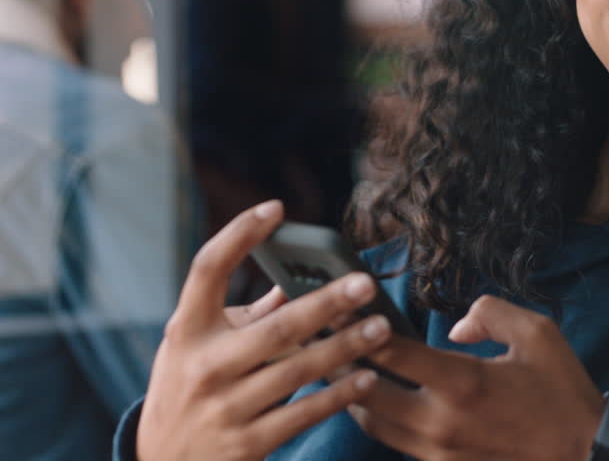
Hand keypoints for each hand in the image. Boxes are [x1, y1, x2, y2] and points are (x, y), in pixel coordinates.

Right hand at [136, 201, 394, 460]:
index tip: (275, 208)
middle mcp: (203, 366)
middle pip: (275, 326)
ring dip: (345, 348)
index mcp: (187, 330)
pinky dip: (339, 395)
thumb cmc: (189, 389)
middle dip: (326, 304)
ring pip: (298, 370)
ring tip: (382, 328)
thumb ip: (246, 314)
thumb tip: (295, 277)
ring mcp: (224, 408)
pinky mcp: (246, 444)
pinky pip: (303, 413)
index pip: (206, 269)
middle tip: (366, 283)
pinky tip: (368, 377)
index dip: (239, 234)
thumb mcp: (199, 347)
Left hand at [345, 296, 604, 460]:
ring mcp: (439, 451)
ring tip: (340, 372)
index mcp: (464, 383)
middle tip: (324, 343)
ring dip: (354, 398)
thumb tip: (456, 326)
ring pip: (375, 425)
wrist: (582, 455)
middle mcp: (442, 421)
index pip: (393, 352)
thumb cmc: (562, 392)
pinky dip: (382, 420)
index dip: (361, 327)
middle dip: (340, 367)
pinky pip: (398, 443)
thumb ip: (491, 314)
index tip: (341, 309)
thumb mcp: (538, 334)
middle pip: (366, 395)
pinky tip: (379, 402)